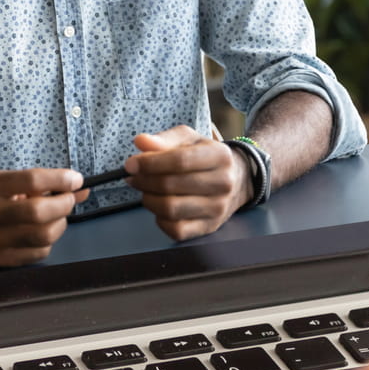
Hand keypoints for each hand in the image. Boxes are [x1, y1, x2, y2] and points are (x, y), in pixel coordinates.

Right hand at [0, 168, 87, 265]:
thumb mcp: (5, 179)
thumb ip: (40, 182)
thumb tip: (79, 185)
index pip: (31, 180)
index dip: (60, 179)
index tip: (75, 179)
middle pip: (38, 212)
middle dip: (64, 204)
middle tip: (68, 199)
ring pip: (43, 236)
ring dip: (59, 224)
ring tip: (54, 216)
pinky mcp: (0, 259)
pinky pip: (39, 253)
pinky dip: (48, 241)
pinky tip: (40, 231)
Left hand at [126, 126, 246, 240]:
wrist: (237, 179)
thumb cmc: (206, 156)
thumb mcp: (189, 139)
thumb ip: (164, 139)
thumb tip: (140, 142)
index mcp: (219, 156)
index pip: (180, 160)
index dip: (150, 163)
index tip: (131, 164)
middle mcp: (223, 183)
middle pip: (171, 186)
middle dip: (144, 181)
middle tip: (133, 177)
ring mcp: (218, 208)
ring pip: (171, 209)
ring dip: (149, 200)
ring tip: (145, 190)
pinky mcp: (210, 227)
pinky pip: (176, 230)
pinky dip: (160, 219)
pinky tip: (160, 207)